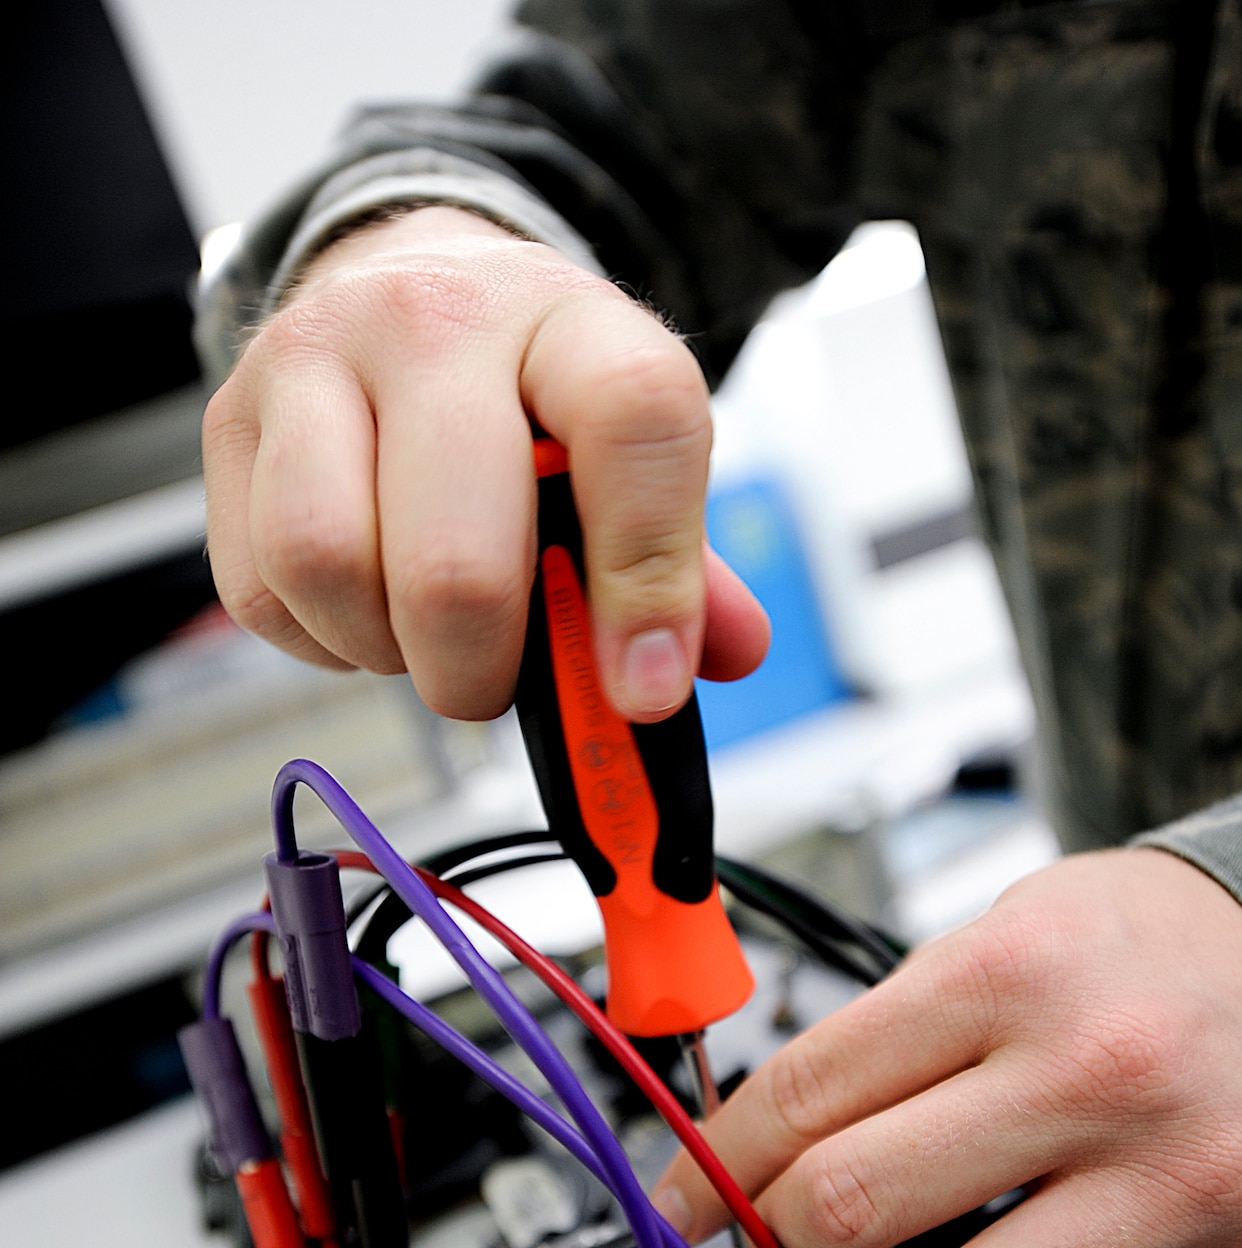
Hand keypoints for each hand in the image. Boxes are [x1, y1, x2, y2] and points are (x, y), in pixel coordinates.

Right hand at [202, 207, 768, 719]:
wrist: (410, 282)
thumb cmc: (530, 397)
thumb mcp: (625, 451)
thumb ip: (684, 561)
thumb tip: (725, 654)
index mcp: (568, 319)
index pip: (631, 422)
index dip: (648, 577)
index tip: (644, 682)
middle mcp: (432, 320)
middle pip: (454, 561)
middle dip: (484, 671)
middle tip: (502, 679)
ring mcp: (312, 360)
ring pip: (329, 569)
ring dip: (388, 651)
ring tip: (425, 633)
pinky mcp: (229, 419)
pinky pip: (262, 591)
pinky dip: (322, 639)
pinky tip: (366, 605)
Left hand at [654, 849, 1241, 1247]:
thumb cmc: (1133, 949)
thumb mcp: (992, 936)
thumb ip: (873, 1046)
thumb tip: (747, 1156)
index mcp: (1016, 972)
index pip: (805, 1095)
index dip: (712, 1167)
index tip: (681, 1206)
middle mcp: (1103, 1074)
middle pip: (854, 1210)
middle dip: (781, 1240)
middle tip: (781, 1237)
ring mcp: (1183, 1178)